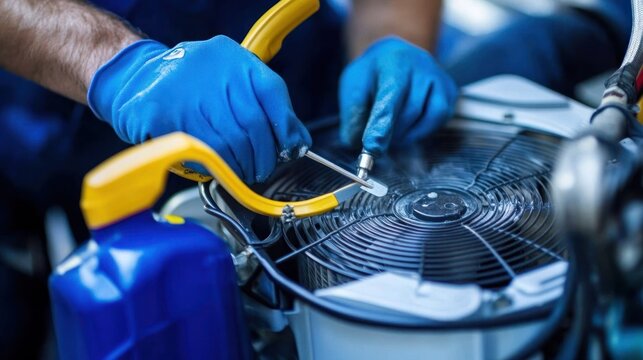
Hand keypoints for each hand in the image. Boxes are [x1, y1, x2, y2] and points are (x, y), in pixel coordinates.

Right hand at [88, 36, 310, 182]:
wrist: (137, 78)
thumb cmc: (194, 87)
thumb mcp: (231, 83)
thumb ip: (265, 108)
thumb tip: (298, 142)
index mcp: (233, 58)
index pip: (271, 91)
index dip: (285, 127)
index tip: (289, 150)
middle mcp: (211, 68)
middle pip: (252, 123)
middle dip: (263, 156)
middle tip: (262, 170)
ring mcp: (185, 90)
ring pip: (229, 142)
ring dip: (241, 167)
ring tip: (242, 173)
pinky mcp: (161, 113)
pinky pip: (200, 151)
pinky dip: (216, 166)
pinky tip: (219, 169)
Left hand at [339, 37, 456, 155]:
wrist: (395, 56)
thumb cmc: (372, 74)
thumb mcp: (353, 86)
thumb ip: (353, 114)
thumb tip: (354, 143)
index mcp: (393, 62)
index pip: (390, 97)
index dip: (381, 124)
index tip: (372, 147)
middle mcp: (421, 66)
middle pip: (410, 111)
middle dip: (392, 133)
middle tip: (375, 144)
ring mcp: (439, 77)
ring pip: (429, 118)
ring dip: (408, 134)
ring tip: (391, 133)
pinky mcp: (450, 90)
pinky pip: (440, 119)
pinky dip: (421, 130)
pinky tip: (408, 127)